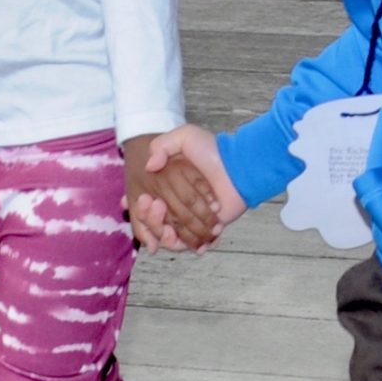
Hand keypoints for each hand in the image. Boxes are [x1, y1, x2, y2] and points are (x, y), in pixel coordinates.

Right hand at [132, 125, 243, 251]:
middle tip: (157, 205)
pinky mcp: (202, 229)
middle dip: (151, 218)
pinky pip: (186, 244)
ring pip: (167, 236)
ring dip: (162, 233)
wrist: (240, 165)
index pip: (145, 206)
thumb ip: (161, 145)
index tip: (145, 199)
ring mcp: (188, 219)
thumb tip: (149, 166)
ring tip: (168, 227)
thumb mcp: (185, 136)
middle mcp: (174, 205)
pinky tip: (176, 235)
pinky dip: (181, 243)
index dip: (141, 207)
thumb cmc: (213, 151)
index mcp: (165, 188)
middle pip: (153, 223)